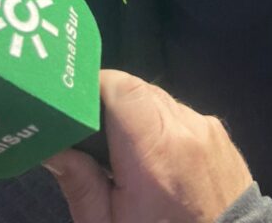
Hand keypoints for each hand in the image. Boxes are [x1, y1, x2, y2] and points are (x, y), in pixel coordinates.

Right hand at [44, 70, 252, 222]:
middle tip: (90, 134)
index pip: (122, 87)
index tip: (74, 104)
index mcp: (155, 152)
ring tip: (122, 152)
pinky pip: (181, 114)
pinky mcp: (220, 133)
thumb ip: (81, 184)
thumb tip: (52, 146)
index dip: (94, 87)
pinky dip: (162, 126)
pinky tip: (155, 158)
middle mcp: (185, 128)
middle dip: (110, 104)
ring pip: (159, 100)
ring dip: (136, 115)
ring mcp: (206, 127)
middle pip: (138, 89)